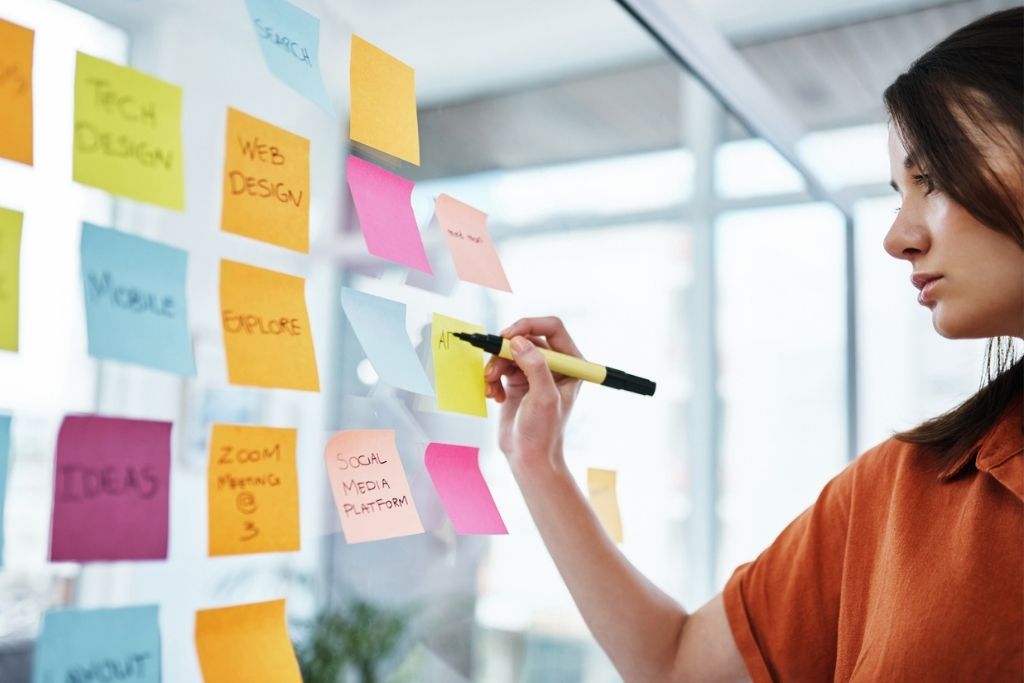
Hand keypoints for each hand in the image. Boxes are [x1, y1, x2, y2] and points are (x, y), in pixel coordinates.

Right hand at [484, 317, 582, 471]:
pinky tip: (494, 396)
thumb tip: (518, 341)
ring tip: (491, 386)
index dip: (529, 326)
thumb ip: (535, 366)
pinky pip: (500, 367)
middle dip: (505, 351)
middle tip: (492, 368)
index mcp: (571, 364)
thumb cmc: (543, 432)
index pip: (552, 328)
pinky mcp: (517, 382)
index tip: (508, 336)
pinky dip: (492, 378)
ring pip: (509, 352)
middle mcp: (554, 365)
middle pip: (526, 338)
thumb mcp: (543, 398)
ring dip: (495, 366)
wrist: (528, 458)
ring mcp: (534, 373)